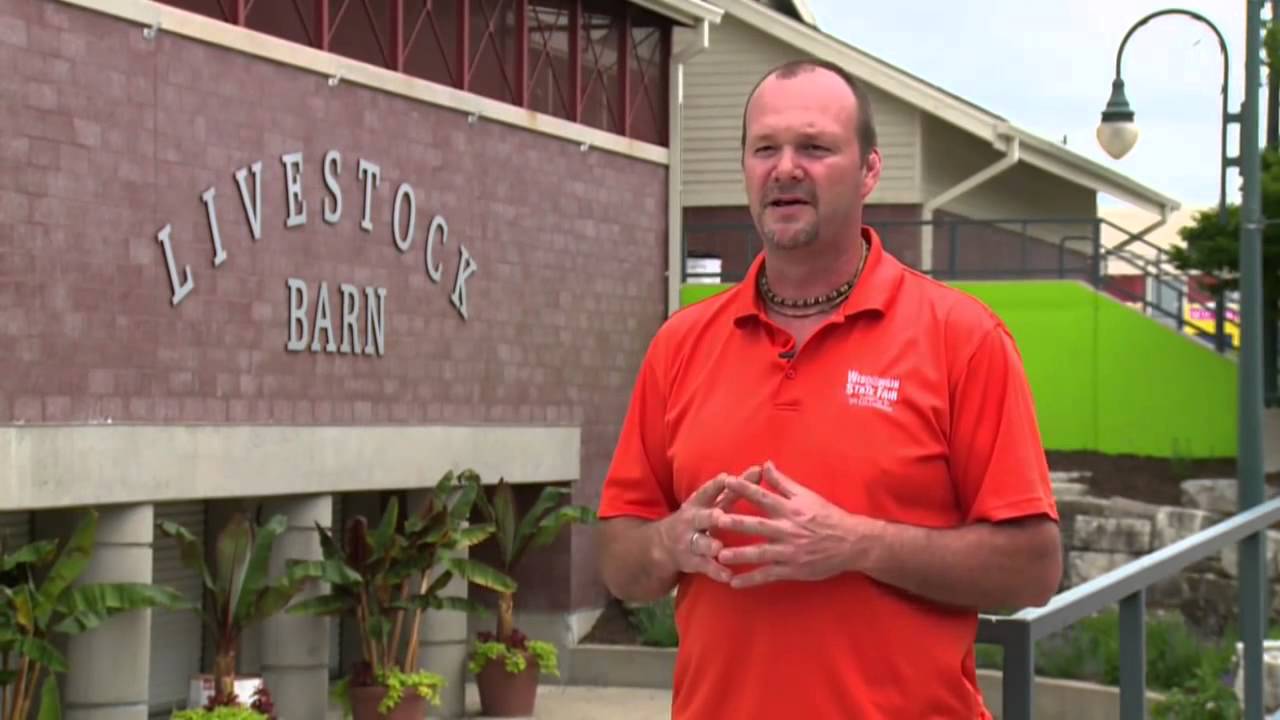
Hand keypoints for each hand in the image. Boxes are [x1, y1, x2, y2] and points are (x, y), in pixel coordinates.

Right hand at [657, 467, 760, 583]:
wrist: (662, 545)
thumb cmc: (699, 518)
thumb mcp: (711, 502)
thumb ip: (735, 489)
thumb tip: (761, 469)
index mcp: (698, 503)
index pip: (707, 491)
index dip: (716, 485)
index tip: (726, 477)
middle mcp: (692, 521)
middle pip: (700, 517)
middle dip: (709, 516)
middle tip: (720, 516)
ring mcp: (689, 541)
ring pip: (699, 543)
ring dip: (709, 545)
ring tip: (718, 548)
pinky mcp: (691, 561)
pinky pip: (704, 567)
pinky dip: (716, 571)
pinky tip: (728, 576)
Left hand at [715, 462, 874, 588]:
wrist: (852, 543)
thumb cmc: (828, 516)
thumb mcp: (807, 496)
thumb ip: (783, 482)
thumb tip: (765, 464)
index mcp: (791, 509)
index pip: (764, 496)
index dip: (745, 488)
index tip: (726, 482)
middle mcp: (789, 530)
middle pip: (759, 525)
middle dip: (737, 523)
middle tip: (716, 520)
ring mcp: (790, 551)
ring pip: (761, 553)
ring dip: (740, 555)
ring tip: (720, 555)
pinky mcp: (793, 569)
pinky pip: (769, 575)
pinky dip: (751, 579)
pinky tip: (734, 583)